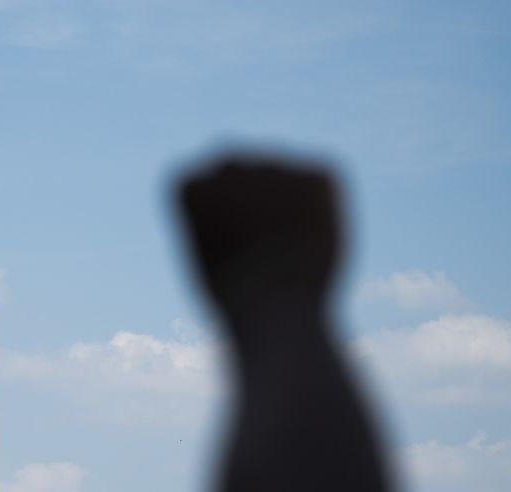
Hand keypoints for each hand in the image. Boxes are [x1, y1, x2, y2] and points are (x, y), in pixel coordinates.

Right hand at [177, 156, 341, 324]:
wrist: (277, 310)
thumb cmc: (237, 294)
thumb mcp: (208, 250)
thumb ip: (220, 212)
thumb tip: (254, 191)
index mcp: (189, 182)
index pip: (207, 187)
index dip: (221, 220)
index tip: (226, 250)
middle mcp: (229, 162)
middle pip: (245, 175)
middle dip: (254, 202)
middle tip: (262, 247)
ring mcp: (275, 164)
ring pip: (283, 180)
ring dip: (288, 205)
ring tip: (287, 251)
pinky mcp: (318, 174)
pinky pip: (319, 185)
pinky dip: (321, 210)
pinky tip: (311, 241)